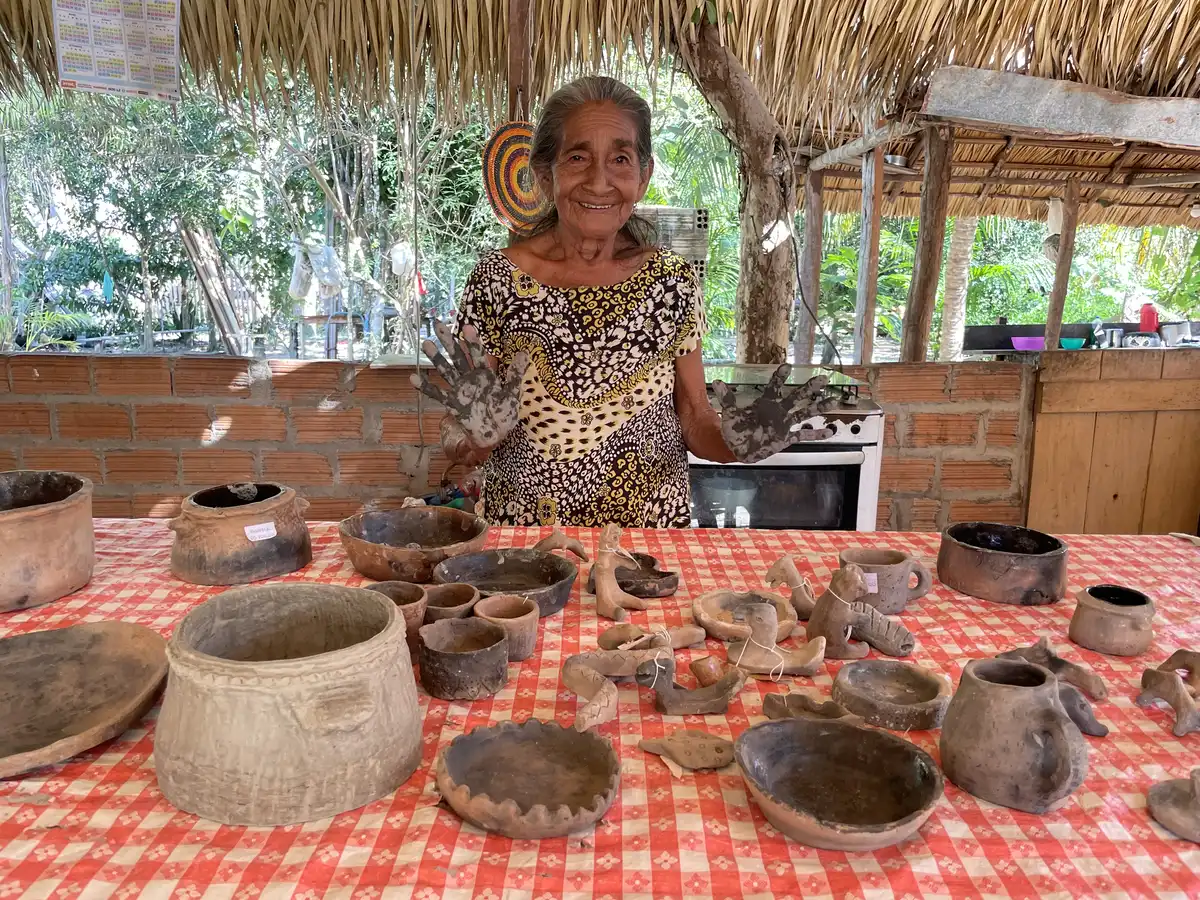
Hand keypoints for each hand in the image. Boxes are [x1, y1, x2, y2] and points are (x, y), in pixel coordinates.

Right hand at [409, 320, 527, 460]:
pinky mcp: (453, 405)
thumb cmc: (505, 415)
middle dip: (449, 342)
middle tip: (438, 325)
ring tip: (426, 343)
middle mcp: (470, 379)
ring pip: (446, 371)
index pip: (477, 354)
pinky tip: (413, 377)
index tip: (467, 326)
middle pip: (457, 357)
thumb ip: (515, 374)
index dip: (472, 341)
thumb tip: (524, 352)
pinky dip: (425, 387)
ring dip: (436, 359)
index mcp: (485, 375)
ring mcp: (460, 391)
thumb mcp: (513, 393)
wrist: (497, 437)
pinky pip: (437, 394)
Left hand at [713, 364, 834, 462]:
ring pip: (804, 413)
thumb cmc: (734, 430)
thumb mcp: (729, 413)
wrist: (736, 449)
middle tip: (822, 378)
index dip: (780, 377)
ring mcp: (783, 425)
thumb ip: (727, 398)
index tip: (787, 366)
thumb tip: (716, 381)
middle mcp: (777, 412)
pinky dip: (816, 434)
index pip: (774, 387)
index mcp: (765, 403)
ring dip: (818, 408)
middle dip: (808, 388)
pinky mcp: (785, 438)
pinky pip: (803, 435)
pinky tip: (830, 431)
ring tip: (834, 401)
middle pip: (796, 397)